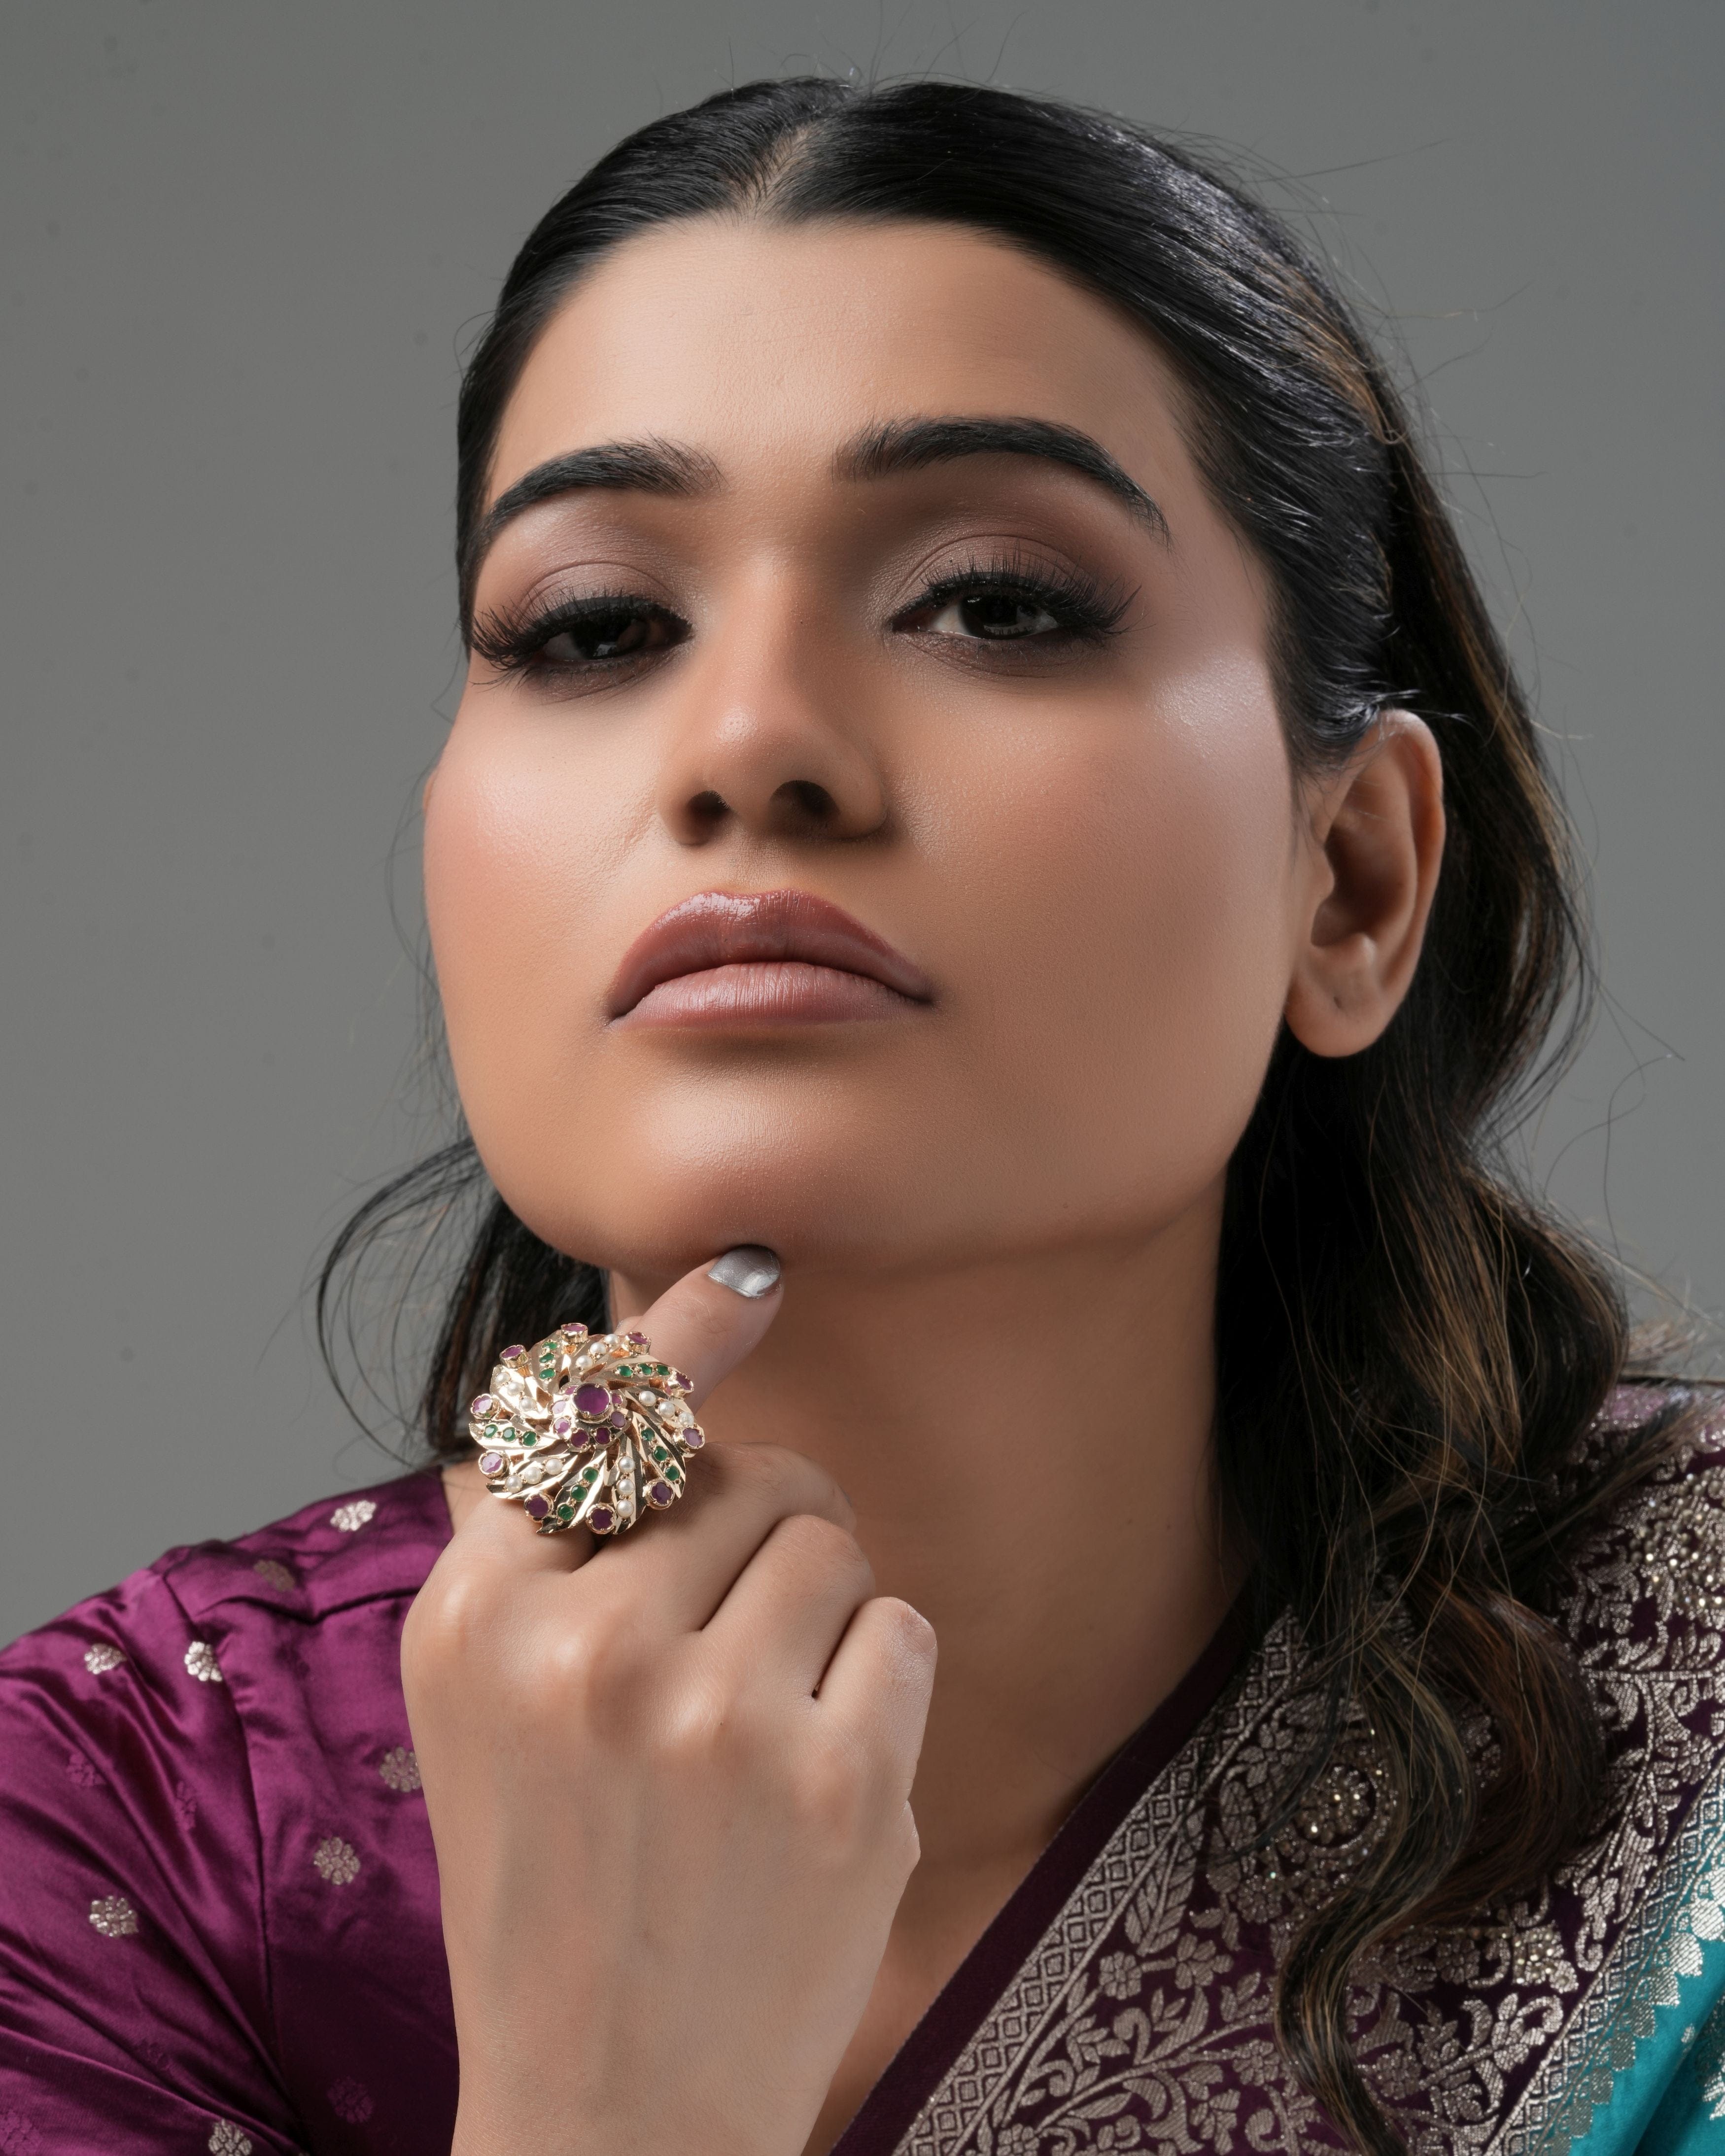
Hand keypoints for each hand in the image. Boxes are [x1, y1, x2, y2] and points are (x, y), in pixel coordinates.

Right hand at [402, 1253, 936, 2155]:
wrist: (611, 2110)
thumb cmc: (550, 1890)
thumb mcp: (475, 1712)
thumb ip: (519, 1547)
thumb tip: (561, 1380)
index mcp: (475, 1621)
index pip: (593, 1426)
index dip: (680, 1337)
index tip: (753, 1265)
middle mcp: (584, 1650)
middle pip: (747, 1476)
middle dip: (761, 1536)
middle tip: (727, 1656)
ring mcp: (714, 1716)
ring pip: (832, 1542)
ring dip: (821, 1614)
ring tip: (762, 1729)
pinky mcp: (836, 1781)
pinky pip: (900, 1629)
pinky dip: (878, 1688)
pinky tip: (818, 1781)